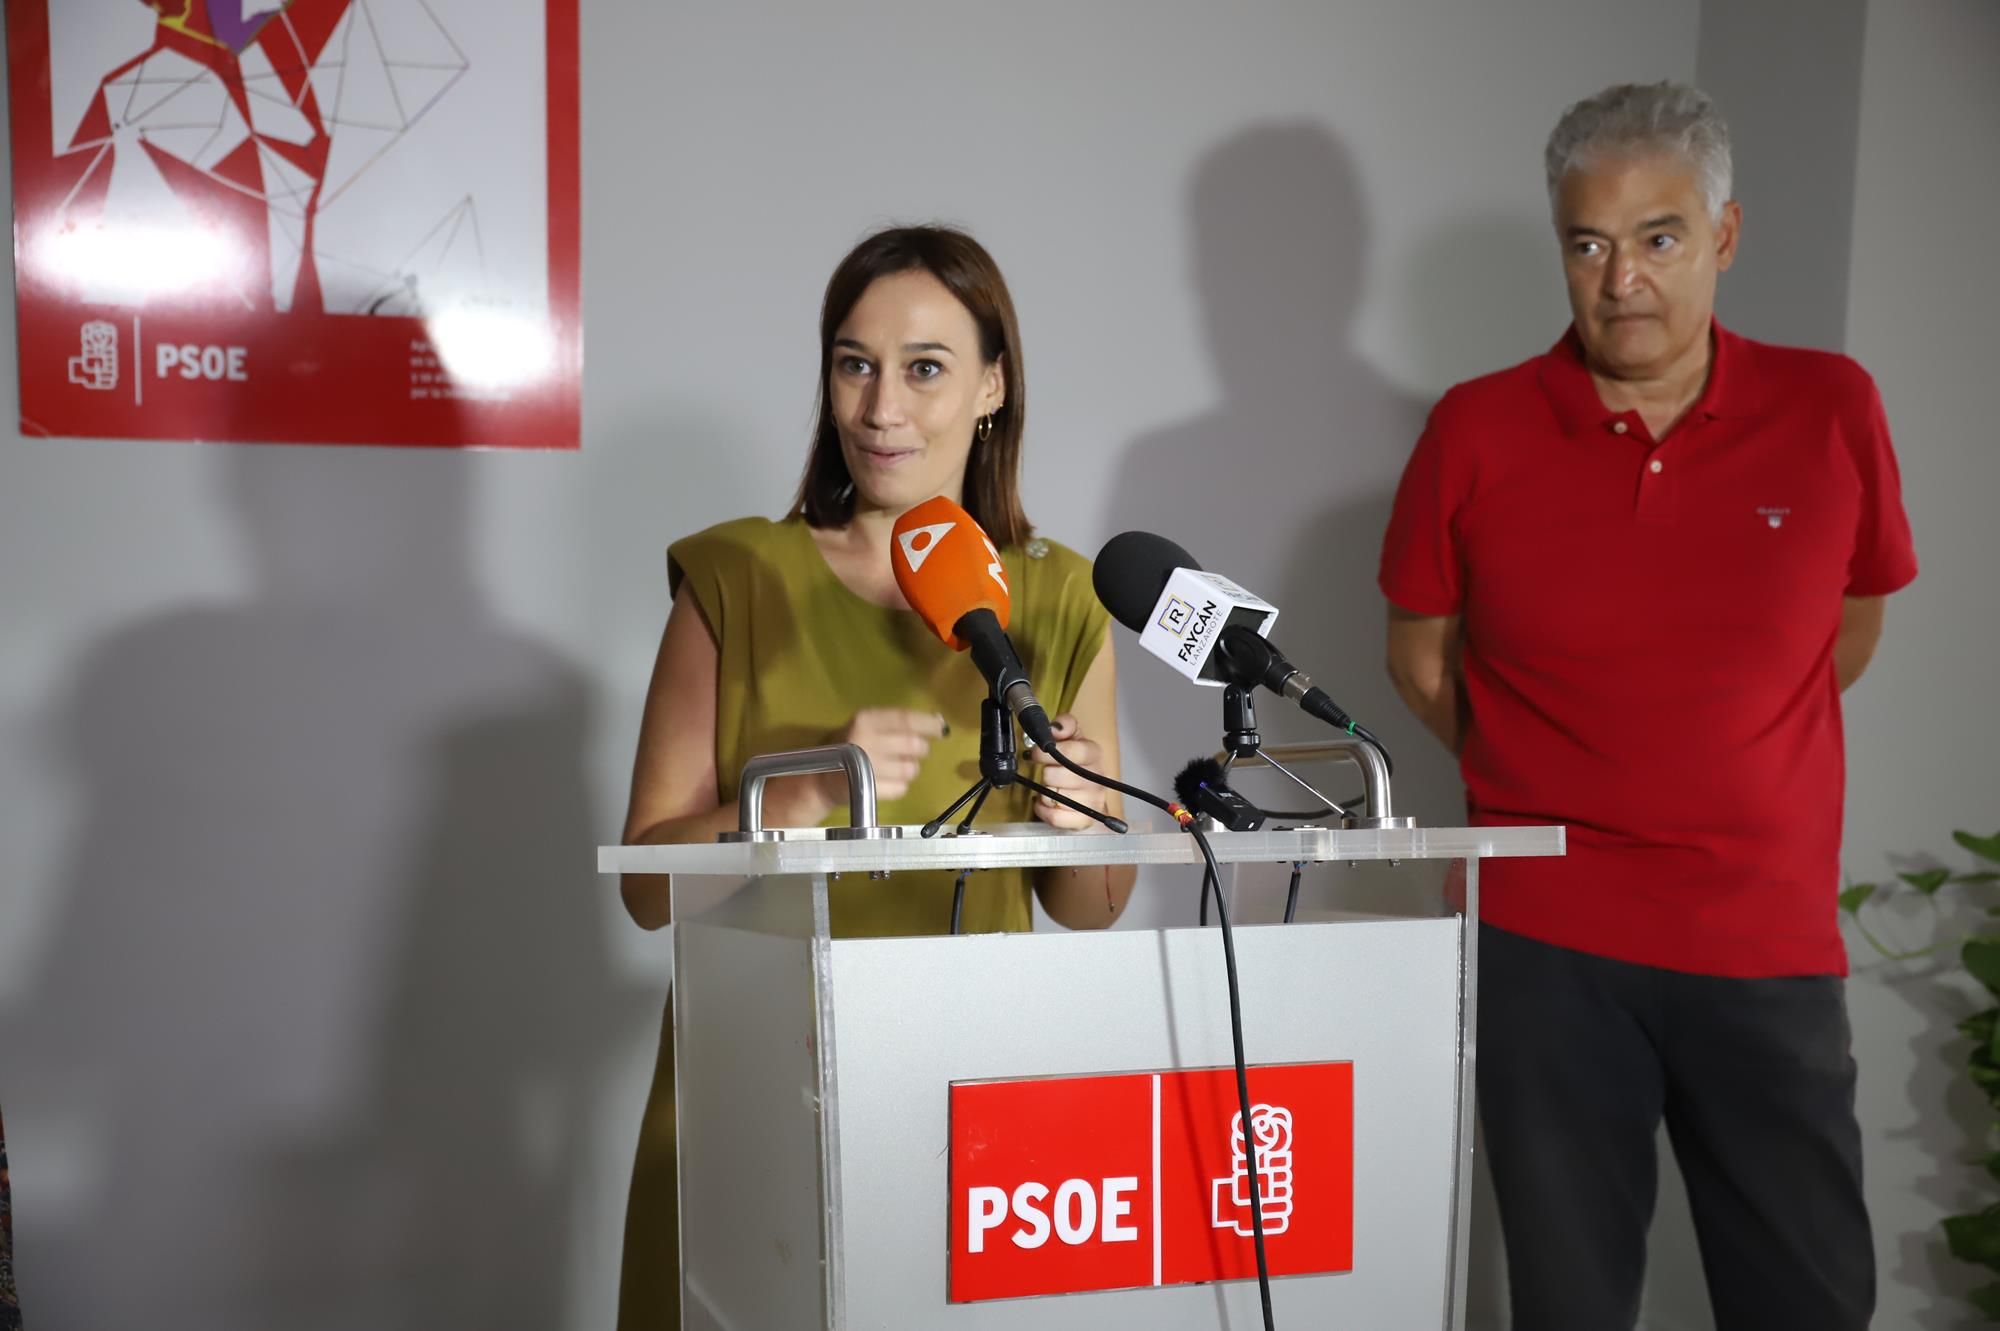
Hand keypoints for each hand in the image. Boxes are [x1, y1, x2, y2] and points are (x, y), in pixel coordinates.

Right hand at [825, 707, 946, 806]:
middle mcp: (867, 741)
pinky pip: (902, 788)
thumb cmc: (847, 747)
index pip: (906, 720)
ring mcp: (869, 768)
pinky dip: (899, 785)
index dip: (929, 724)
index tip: (942, 728)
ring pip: (912, 769)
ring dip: (909, 769)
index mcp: (865, 720)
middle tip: (912, 751)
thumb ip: (898, 723)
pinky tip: (886, 781)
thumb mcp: (865, 726)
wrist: (819, 779)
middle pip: (914, 746)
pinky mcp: (870, 790)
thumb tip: (938, 721)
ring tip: (894, 767)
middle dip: (919, 750)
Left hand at [1030, 714, 1111, 830]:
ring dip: (1045, 792)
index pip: (1072, 752)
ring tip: (1049, 787)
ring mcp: (1093, 801)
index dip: (1048, 753)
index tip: (1035, 753)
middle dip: (1045, 773)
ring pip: (1054, 796)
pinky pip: (1055, 817)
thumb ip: (1064, 725)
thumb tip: (1056, 727)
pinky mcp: (1084, 820)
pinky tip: (1044, 802)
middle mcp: (1097, 778)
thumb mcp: (1072, 738)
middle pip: (1057, 775)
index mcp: (1094, 754)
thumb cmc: (1076, 763)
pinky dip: (1043, 810)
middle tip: (1046, 772)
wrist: (1089, 793)